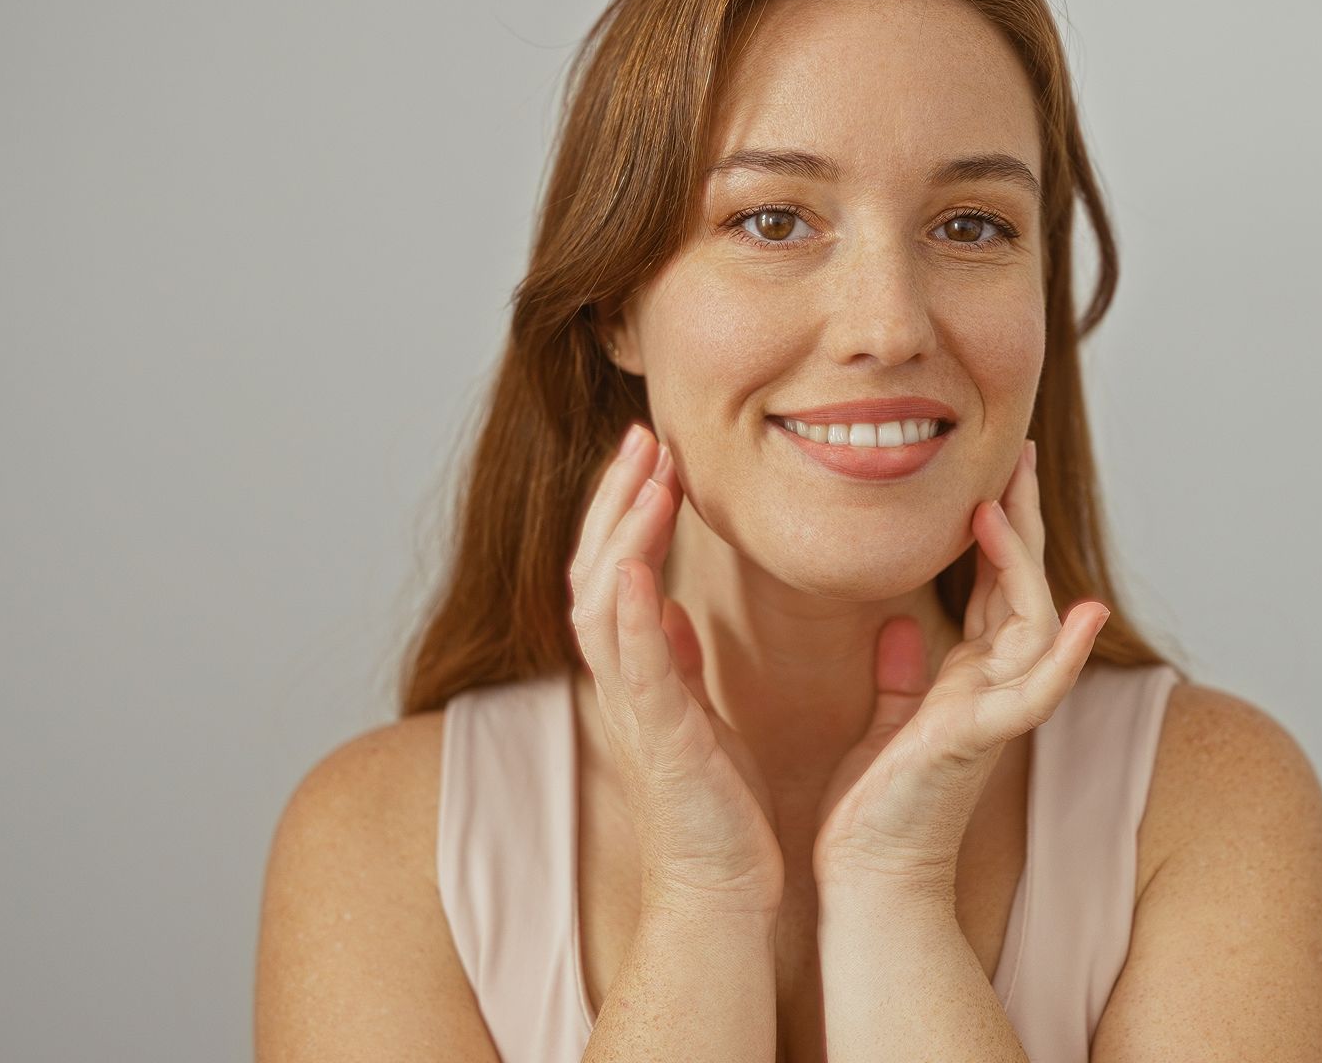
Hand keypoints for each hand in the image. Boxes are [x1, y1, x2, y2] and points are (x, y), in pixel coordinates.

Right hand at [567, 422, 785, 916]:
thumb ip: (680, 658)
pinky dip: (630, 613)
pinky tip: (641, 567)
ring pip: (604, 601)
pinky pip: (632, 665)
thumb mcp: (702, 713)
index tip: (654, 448)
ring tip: (647, 477)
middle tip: (643, 434)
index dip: (628, 505)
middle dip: (617, 498)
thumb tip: (669, 607)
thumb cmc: (720, 808)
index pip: (617, 567)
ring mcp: (634, 708)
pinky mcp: (659, 739)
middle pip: (597, 566)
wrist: (724, 889)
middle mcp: (624, 681)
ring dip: (622, 535)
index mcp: (639, 669)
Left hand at [809, 438, 1110, 902]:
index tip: (993, 470)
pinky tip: (1084, 614)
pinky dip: (1065, 654)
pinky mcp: (981, 740)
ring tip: (1000, 508)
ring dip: (1024, 565)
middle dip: (1023, 521)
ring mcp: (996, 713)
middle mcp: (995, 687)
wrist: (867, 875)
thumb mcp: (888, 719)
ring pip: (1035, 623)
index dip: (1001, 528)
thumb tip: (899, 625)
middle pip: (1025, 587)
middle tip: (1017, 454)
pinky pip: (1036, 691)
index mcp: (971, 679)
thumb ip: (902, 673)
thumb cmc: (877, 807)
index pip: (998, 587)